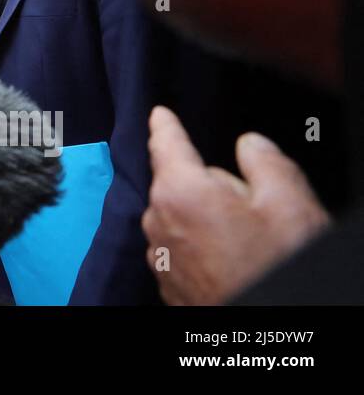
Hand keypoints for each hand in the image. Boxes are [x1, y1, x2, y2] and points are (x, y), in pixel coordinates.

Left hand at [142, 106, 329, 304]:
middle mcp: (159, 221)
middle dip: (210, 187)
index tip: (158, 113)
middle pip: (181, 183)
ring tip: (248, 246)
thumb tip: (249, 145)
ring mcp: (160, 256)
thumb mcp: (289, 205)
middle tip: (251, 209)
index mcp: (180, 191)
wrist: (264, 333)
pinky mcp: (168, 283)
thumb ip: (265, 162)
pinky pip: (183, 250)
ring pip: (182, 218)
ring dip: (208, 222)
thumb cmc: (276, 269)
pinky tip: (235, 264)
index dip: (165, 125)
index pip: (166, 143)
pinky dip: (204, 250)